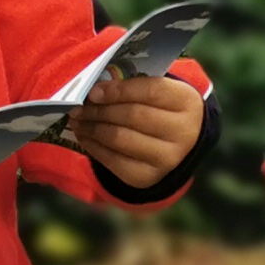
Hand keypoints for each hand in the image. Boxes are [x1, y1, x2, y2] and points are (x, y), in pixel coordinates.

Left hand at [68, 69, 202, 189]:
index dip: (119, 90)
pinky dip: (93, 147)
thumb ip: (133, 86)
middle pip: (133, 116)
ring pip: (120, 139)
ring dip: (92, 128)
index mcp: (187, 102)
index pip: (151, 91)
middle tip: (79, 106)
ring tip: (77, 120)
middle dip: (100, 110)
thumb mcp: (160, 91)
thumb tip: (94, 92)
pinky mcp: (148, 177)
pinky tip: (84, 136)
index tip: (94, 91)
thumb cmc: (164, 109)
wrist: (183, 144)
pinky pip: (113, 161)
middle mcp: (183, 132)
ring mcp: (167, 158)